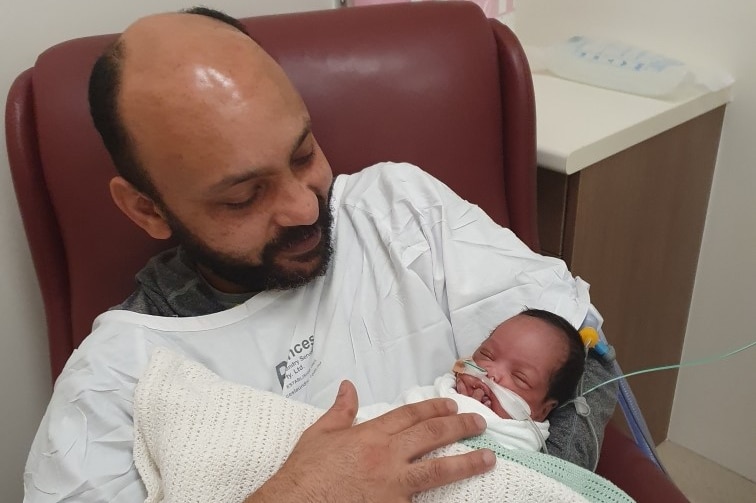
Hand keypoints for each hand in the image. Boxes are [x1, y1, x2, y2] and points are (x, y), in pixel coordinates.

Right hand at [247, 380, 494, 502]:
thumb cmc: (305, 473)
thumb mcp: (319, 435)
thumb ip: (340, 411)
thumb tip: (348, 387)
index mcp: (370, 435)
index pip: (409, 415)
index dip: (433, 408)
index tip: (450, 404)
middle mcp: (386, 456)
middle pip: (431, 436)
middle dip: (458, 426)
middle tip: (479, 423)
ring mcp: (393, 485)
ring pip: (438, 470)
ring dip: (466, 462)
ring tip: (488, 458)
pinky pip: (421, 501)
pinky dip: (438, 499)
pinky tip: (458, 499)